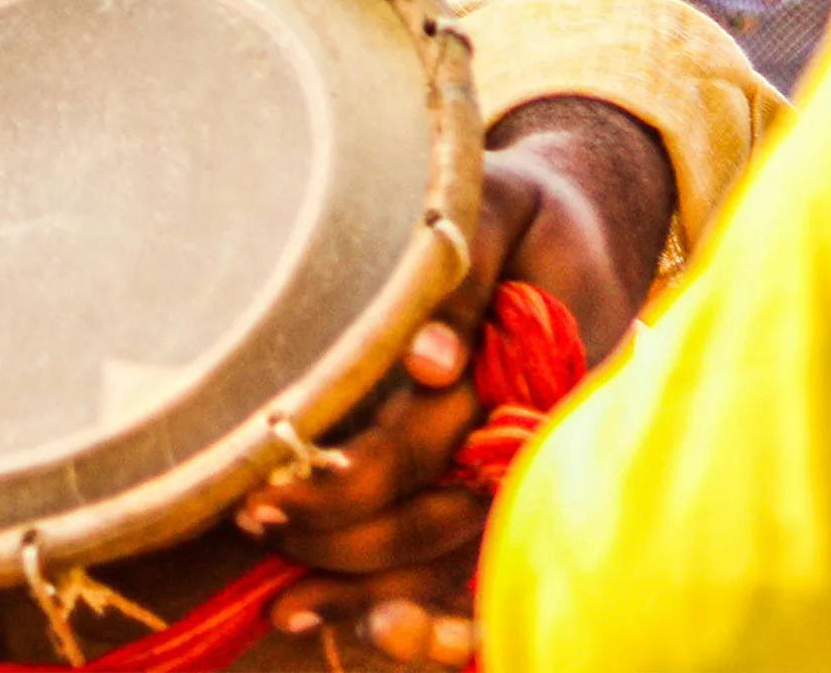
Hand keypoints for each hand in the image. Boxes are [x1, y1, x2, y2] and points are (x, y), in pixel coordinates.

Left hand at [244, 97, 673, 663]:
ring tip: (285, 608)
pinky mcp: (516, 478)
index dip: (364, 477)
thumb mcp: (493, 207)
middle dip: (347, 534)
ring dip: (373, 587)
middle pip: (446, 512)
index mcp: (544, 363)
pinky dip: (411, 597)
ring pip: (459, 552)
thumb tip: (429, 362)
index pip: (444, 441)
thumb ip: (465, 282)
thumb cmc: (516, 204)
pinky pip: (470, 556)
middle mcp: (544, 431)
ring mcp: (534, 464)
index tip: (276, 493)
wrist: (578, 217)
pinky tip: (345, 626)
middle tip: (253, 522)